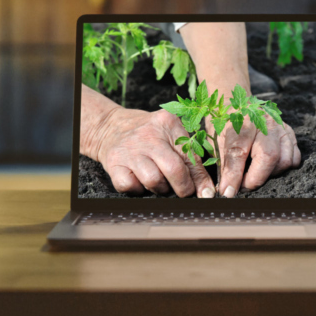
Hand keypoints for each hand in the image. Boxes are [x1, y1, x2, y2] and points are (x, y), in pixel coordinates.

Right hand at [96, 107, 215, 197]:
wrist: (109, 125)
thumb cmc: (147, 133)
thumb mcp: (169, 133)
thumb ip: (188, 154)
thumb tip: (205, 188)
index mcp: (168, 123)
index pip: (190, 156)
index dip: (200, 179)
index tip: (206, 193)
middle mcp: (149, 135)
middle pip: (174, 169)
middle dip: (183, 187)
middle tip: (184, 191)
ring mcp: (130, 149)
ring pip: (153, 181)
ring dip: (160, 189)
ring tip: (159, 182)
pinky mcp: (114, 163)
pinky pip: (130, 187)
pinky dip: (137, 190)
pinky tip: (139, 181)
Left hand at [209, 114, 300, 197]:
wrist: (239, 105)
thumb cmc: (226, 125)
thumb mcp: (216, 140)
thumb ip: (223, 163)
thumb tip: (226, 190)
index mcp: (240, 120)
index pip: (238, 151)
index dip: (233, 175)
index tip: (228, 192)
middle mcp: (264, 121)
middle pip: (268, 155)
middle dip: (256, 178)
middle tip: (243, 186)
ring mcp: (280, 126)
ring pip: (284, 159)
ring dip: (270, 174)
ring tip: (256, 174)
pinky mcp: (290, 132)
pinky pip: (294, 157)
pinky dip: (283, 168)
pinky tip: (270, 167)